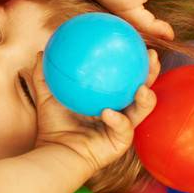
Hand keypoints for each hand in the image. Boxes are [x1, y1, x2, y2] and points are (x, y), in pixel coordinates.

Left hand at [30, 50, 159, 174]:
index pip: (126, 74)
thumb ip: (44, 75)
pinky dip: (116, 119)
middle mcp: (120, 109)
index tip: (136, 40)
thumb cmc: (52, 125)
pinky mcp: (121, 142)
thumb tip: (42, 52)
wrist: (53, 152)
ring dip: (146, 98)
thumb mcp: (47, 96)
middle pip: (143, 88)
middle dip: (151, 73)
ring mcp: (123, 126)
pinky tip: (108, 112)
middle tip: (151, 58)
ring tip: (142, 89)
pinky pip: (122, 128)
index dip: (133, 59)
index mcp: (108, 97)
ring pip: (143, 109)